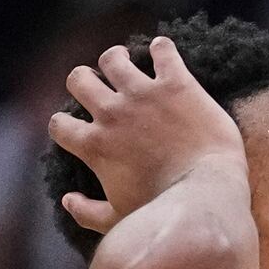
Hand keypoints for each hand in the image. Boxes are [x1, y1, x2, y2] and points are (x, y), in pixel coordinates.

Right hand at [49, 37, 247, 234]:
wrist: (208, 195)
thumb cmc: (164, 213)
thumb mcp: (119, 220)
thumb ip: (87, 211)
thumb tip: (66, 200)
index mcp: (95, 145)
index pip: (59, 123)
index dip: (66, 123)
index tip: (79, 125)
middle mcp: (112, 113)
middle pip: (79, 78)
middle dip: (87, 80)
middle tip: (102, 85)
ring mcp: (143, 95)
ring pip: (113, 58)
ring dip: (117, 58)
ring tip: (129, 61)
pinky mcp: (177, 84)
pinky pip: (162, 51)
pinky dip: (161, 48)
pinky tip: (164, 52)